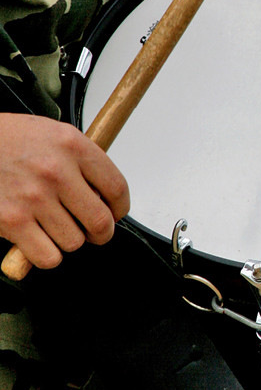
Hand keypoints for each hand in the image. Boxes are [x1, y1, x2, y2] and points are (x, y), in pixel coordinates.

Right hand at [0, 115, 128, 269]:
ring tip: (56, 226)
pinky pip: (48, 256)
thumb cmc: (9, 139)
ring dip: (69, 240)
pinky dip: (47, 255)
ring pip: (74, 241)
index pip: (116, 187)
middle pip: (100, 221)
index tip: (116, 212)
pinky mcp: (11, 221)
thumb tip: (105, 192)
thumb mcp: (53, 133)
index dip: (120, 207)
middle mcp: (56, 171)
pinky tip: (40, 240)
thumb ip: (81, 160)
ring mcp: (34, 197)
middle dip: (101, 233)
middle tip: (94, 231)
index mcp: (72, 145)